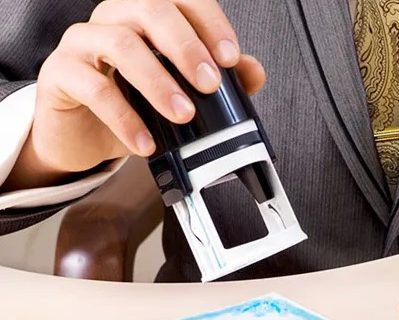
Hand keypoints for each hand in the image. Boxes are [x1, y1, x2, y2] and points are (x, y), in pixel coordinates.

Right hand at [4, 0, 265, 189]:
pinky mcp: (60, 73)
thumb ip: (216, 78)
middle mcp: (114, 18)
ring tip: (183, 114)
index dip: (210, 23)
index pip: (182, 0)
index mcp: (146, 14)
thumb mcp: (179, 92)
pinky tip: (146, 142)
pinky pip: (94, 88)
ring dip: (158, 82)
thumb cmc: (133, 104)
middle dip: (187, 47)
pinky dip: (125, 118)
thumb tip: (254, 71)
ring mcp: (83, 41)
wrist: (85, 136)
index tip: (231, 58)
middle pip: (151, 10)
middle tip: (210, 84)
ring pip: (122, 44)